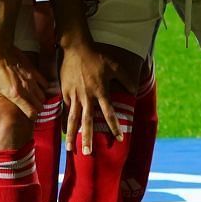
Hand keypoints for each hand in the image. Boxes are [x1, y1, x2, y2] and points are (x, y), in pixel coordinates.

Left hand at [0, 39, 44, 117]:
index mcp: (15, 94)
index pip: (32, 112)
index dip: (32, 117)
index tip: (28, 118)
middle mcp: (26, 89)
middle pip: (40, 105)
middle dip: (37, 110)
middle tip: (31, 111)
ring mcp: (31, 79)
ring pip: (43, 95)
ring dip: (39, 100)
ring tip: (34, 101)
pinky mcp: (33, 70)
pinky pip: (44, 83)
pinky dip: (43, 88)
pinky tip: (38, 89)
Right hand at [59, 39, 126, 154]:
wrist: (76, 47)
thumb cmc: (96, 56)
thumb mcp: (115, 66)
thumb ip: (126, 79)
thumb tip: (136, 89)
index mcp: (100, 92)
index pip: (109, 114)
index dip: (114, 127)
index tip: (118, 139)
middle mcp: (87, 97)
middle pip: (87, 122)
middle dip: (87, 138)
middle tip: (88, 154)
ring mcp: (74, 95)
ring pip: (73, 119)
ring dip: (72, 135)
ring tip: (70, 148)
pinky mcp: (65, 92)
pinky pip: (65, 110)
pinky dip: (65, 122)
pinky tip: (64, 133)